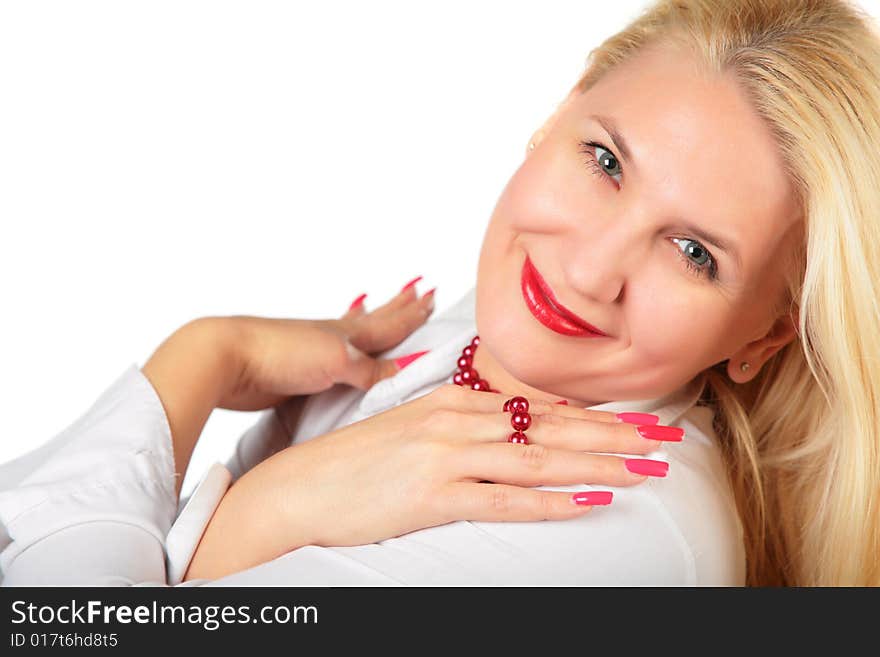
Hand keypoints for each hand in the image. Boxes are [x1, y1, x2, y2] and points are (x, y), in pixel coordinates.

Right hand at [185, 382, 676, 579]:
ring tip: (646, 468)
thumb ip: (466, 425)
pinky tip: (589, 501)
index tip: (642, 420)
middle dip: (615, 433)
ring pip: (538, 458)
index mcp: (454, 401)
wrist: (298, 489)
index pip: (541, 408)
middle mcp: (456, 420)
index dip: (598, 415)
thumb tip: (515, 428)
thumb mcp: (414, 429)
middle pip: (551, 428)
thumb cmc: (357, 463)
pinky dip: (550, 500)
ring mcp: (444, 455)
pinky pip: (503, 498)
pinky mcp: (430, 493)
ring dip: (598, 463)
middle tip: (666, 439)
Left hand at [216, 282, 435, 410]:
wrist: (226, 358)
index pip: (389, 323)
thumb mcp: (336, 362)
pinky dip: (340, 349)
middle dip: (397, 308)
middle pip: (373, 320)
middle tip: (417, 290)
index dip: (411, 314)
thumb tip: (408, 369)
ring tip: (375, 305)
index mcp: (346, 334)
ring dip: (369, 320)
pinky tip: (333, 348)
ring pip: (350, 334)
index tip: (431, 296)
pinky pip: (330, 360)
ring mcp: (311, 352)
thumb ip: (371, 370)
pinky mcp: (293, 372)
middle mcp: (331, 338)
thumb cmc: (279, 354)